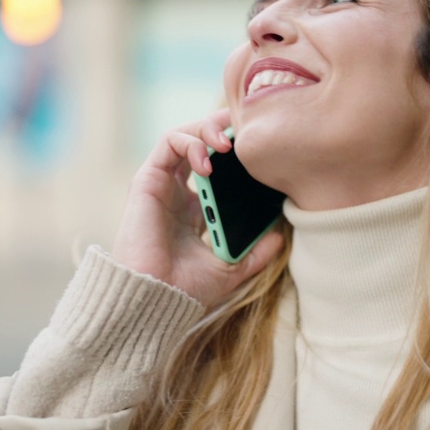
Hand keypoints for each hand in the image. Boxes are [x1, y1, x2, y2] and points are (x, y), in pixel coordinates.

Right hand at [110, 109, 285, 307]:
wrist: (156, 298)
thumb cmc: (186, 289)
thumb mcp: (232, 268)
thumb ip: (256, 252)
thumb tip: (281, 236)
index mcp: (194, 211)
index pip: (216, 169)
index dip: (236, 156)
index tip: (259, 153)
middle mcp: (176, 193)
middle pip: (200, 145)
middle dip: (223, 131)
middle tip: (245, 135)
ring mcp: (162, 185)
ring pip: (184, 136)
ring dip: (208, 130)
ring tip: (228, 143)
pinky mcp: (148, 180)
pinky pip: (169, 143)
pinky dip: (191, 141)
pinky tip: (209, 160)